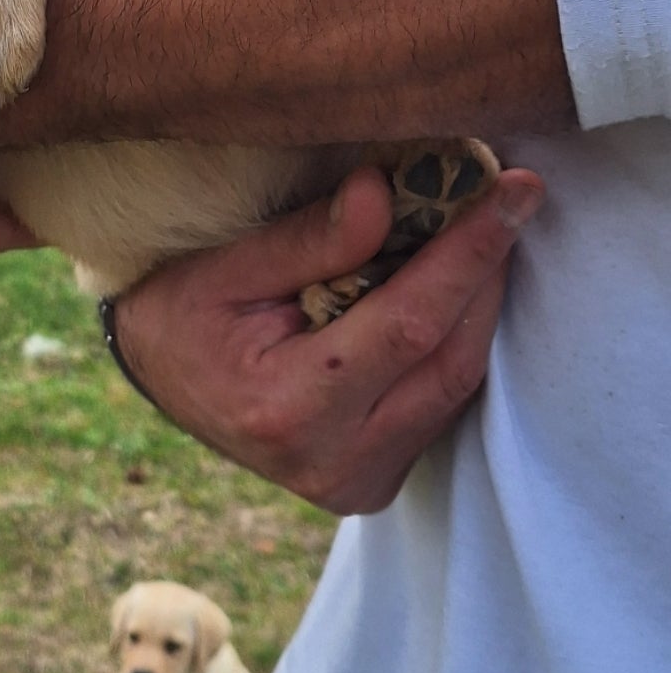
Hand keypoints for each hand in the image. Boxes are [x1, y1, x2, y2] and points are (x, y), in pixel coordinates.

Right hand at [112, 166, 543, 512]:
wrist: (158, 379)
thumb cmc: (179, 314)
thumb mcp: (222, 266)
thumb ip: (307, 236)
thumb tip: (385, 191)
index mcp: (288, 409)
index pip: (409, 326)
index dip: (468, 256)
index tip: (513, 192)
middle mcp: (333, 462)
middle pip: (449, 360)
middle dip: (486, 273)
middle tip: (511, 198)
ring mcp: (360, 481)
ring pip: (456, 384)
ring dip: (477, 303)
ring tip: (482, 228)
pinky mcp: (376, 480)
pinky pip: (440, 402)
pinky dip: (453, 338)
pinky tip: (451, 284)